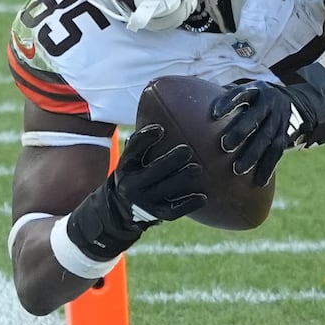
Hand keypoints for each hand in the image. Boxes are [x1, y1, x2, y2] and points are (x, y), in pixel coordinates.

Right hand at [65, 123, 205, 260]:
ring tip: (197, 168)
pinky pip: (174, 211)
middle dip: (170, 161)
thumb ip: (143, 142)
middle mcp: (131, 185)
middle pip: (152, 171)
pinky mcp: (156, 214)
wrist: (121, 209)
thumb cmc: (136, 173)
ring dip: (182, 179)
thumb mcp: (132, 159)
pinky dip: (188, 204)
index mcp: (126, 166)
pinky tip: (203, 197)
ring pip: (165, 190)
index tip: (160, 129)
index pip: (133, 151)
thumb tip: (160, 109)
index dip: (145, 139)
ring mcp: (144, 201)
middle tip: (188, 150)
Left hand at [213, 67, 324, 186]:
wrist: (293, 102)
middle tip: (224, 146)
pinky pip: (278, 152)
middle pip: (255, 117)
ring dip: (253, 154)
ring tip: (237, 170)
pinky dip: (268, 167)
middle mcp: (270, 103)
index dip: (228, 103)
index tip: (213, 115)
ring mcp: (280, 119)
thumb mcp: (246, 92)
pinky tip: (258, 182)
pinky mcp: (286, 135)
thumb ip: (224, 96)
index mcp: (256, 91)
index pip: (241, 94)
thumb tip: (190, 104)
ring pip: (267, 138)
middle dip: (240, 131)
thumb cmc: (255, 100)